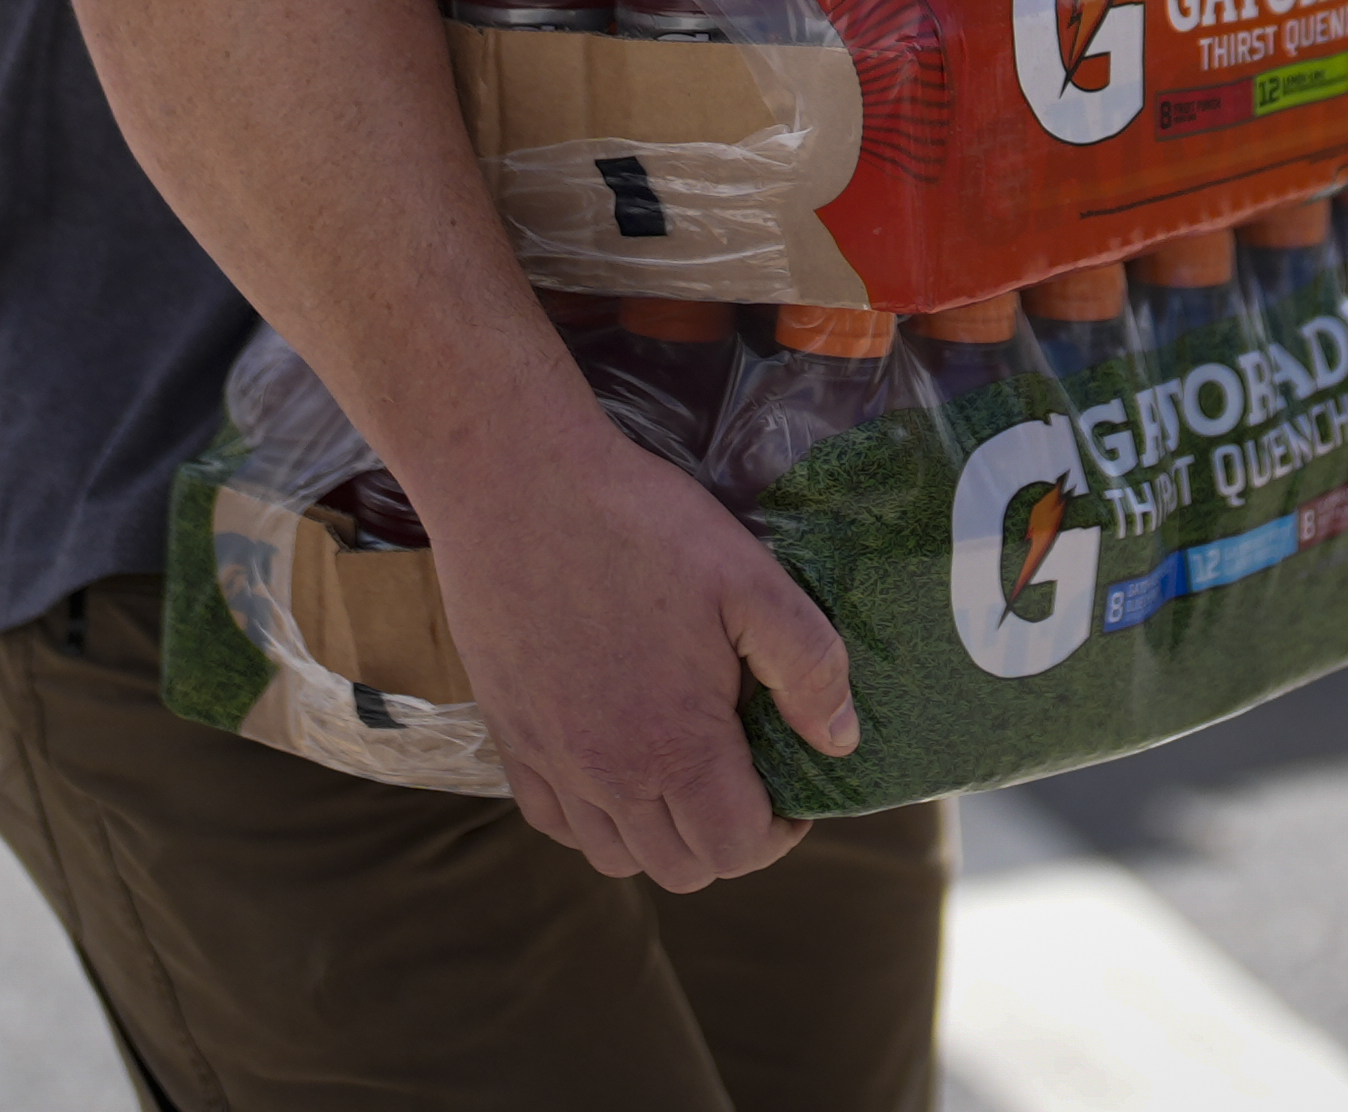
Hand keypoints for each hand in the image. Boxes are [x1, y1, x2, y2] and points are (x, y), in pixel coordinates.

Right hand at [422, 414, 852, 890]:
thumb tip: (839, 741)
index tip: (791, 788)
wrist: (513, 479)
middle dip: (727, 838)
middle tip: (744, 778)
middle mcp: (606, 772)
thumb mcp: (749, 578)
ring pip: (614, 856)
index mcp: (675, 745)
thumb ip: (808, 666)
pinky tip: (614, 765)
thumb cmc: (637, 522)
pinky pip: (551, 820)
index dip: (781, 832)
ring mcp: (550, 758)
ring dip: (660, 836)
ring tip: (683, 775)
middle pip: (680, 868)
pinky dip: (590, 818)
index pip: (738, 849)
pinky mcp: (508, 731)